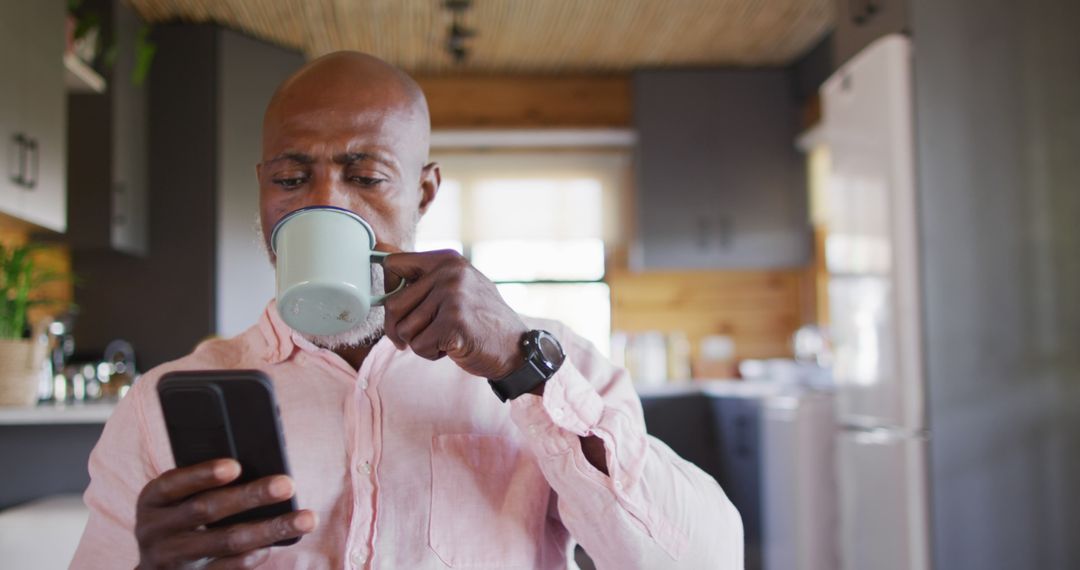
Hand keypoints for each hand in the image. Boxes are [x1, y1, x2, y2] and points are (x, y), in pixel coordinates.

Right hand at [135, 459, 317, 568]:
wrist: (156, 566)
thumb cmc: (179, 516)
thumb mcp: (178, 498)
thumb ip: (203, 485)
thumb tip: (258, 472)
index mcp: (152, 500)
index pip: (174, 483)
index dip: (203, 475)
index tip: (236, 466)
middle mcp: (154, 531)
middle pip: (207, 511)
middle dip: (251, 496)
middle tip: (287, 485)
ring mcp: (171, 559)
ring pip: (225, 542)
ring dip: (269, 529)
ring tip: (305, 519)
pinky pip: (224, 569)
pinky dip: (250, 558)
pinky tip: (271, 546)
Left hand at [382, 250, 528, 378]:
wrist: (515, 348)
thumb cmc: (479, 320)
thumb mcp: (456, 287)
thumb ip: (422, 275)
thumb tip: (378, 251)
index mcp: (447, 260)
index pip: (392, 264)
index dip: (390, 290)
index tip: (406, 306)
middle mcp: (449, 273)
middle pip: (392, 305)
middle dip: (401, 328)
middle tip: (425, 335)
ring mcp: (453, 297)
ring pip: (404, 329)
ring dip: (421, 342)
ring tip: (447, 337)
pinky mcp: (454, 323)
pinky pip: (419, 346)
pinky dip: (432, 354)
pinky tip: (454, 347)